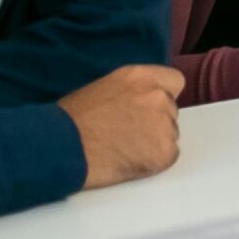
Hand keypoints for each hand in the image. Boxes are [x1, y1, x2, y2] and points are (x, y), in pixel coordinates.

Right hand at [58, 63, 184, 189]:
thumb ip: (133, 91)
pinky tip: (129, 161)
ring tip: (124, 148)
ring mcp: (163, 125)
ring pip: (170, 135)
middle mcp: (158, 96)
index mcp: (142, 76)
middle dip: (156, 122)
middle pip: (171, 111)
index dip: (163, 96)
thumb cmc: (73, 120)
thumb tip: (142, 103)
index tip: (150, 108)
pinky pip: (167, 157)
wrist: (63, 146)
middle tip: (129, 133)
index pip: (175, 82)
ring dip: (154, 142)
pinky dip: (153, 162)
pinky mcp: (163, 153)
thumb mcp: (106, 87)